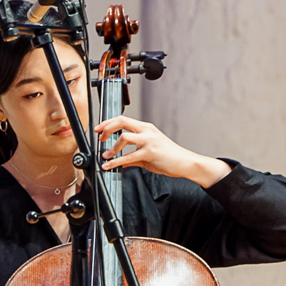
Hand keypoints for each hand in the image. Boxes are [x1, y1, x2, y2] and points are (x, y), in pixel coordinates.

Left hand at [95, 116, 230, 186]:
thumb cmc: (170, 157)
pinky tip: (110, 166)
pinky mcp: (150, 153)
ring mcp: (149, 141)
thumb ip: (134, 156)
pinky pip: (128, 157)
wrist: (185, 163)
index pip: (123, 119)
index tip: (99, 129)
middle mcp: (147, 131)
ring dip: (112, 148)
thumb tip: (121, 162)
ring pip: (124, 138)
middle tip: (100, 138)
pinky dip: (116, 162)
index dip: (108, 123)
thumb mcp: (148, 153)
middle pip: (122, 122)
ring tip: (106, 156)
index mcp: (146, 128)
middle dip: (107, 129)